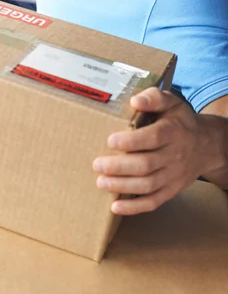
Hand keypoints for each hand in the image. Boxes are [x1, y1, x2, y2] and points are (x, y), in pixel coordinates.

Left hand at [92, 87, 213, 214]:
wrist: (206, 146)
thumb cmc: (181, 121)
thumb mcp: (172, 102)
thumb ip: (153, 98)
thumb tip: (135, 100)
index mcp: (173, 132)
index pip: (153, 138)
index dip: (131, 141)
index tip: (110, 141)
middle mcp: (174, 156)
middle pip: (146, 165)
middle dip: (119, 167)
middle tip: (97, 164)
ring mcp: (173, 176)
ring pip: (147, 185)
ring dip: (122, 187)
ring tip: (101, 182)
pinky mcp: (171, 190)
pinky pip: (154, 202)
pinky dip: (134, 207)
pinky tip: (115, 207)